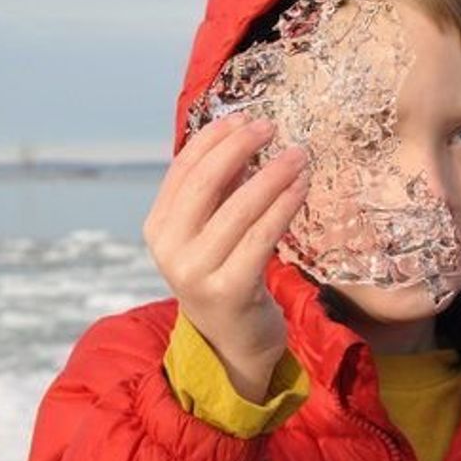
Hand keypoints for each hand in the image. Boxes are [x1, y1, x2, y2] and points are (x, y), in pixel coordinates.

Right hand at [143, 114, 309, 401]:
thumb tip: (244, 138)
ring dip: (271, 175)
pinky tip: (302, 187)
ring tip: (298, 155)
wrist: (234, 342)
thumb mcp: (211, 232)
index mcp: (158, 228)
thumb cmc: (226, 275)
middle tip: (271, 127)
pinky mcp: (229, 290)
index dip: (213, 139)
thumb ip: (219, 192)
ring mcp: (196, 272)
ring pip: (238, 209)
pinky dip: (283, 206)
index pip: (182, 170)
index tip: (245, 118)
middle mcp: (169, 249)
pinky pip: (261, 237)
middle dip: (238, 149)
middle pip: (204, 184)